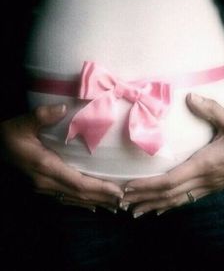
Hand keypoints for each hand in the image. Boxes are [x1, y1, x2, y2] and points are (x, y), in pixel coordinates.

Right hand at [0, 104, 122, 211]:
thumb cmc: (8, 135)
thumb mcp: (22, 123)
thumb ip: (42, 116)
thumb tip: (64, 108)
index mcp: (45, 167)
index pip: (79, 183)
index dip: (100, 189)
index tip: (118, 191)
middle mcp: (46, 182)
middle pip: (79, 194)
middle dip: (102, 198)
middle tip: (123, 200)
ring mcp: (42, 188)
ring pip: (73, 199)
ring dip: (94, 202)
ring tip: (112, 204)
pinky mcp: (41, 187)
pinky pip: (64, 198)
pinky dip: (80, 202)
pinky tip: (91, 205)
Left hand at [121, 93, 223, 217]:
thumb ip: (211, 110)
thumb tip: (190, 97)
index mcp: (204, 164)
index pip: (169, 180)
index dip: (147, 186)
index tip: (128, 187)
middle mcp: (203, 180)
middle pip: (168, 194)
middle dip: (144, 199)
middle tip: (122, 203)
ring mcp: (207, 187)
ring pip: (176, 201)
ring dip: (154, 205)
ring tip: (135, 211)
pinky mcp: (210, 187)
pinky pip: (186, 200)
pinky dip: (169, 205)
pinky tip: (159, 209)